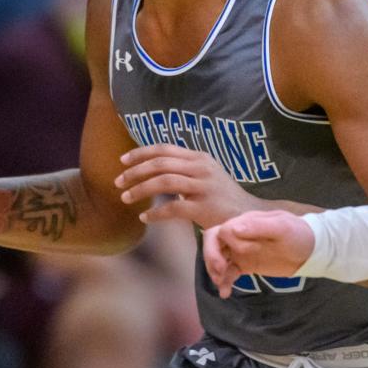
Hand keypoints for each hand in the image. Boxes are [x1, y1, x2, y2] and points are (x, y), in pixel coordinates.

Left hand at [115, 144, 261, 228]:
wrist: (249, 215)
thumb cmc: (223, 197)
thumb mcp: (206, 174)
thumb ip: (185, 168)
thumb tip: (154, 167)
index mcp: (200, 158)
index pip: (165, 149)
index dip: (141, 153)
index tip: (123, 160)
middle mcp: (202, 168)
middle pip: (160, 163)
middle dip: (135, 171)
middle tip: (118, 182)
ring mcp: (204, 187)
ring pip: (163, 182)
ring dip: (140, 189)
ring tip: (125, 198)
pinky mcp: (205, 208)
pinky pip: (173, 208)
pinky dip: (155, 213)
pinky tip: (145, 218)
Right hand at [203, 210, 314, 298]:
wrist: (311, 250)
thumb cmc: (299, 234)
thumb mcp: (282, 227)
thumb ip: (258, 226)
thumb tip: (231, 229)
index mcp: (246, 222)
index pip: (222, 231)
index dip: (225, 244)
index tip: (242, 253)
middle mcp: (240, 235)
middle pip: (213, 243)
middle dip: (211, 257)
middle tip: (219, 272)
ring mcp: (242, 250)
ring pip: (218, 258)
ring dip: (214, 271)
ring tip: (221, 285)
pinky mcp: (246, 264)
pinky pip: (229, 272)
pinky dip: (224, 282)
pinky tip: (225, 293)